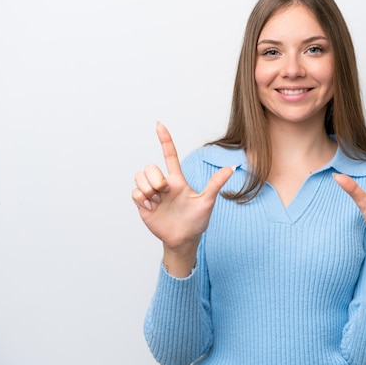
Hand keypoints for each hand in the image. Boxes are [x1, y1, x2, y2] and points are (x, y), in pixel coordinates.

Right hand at [132, 122, 234, 252]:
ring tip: (157, 200)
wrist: (184, 240)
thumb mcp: (207, 201)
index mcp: (178, 180)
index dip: (165, 140)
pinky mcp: (143, 205)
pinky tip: (151, 207)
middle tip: (164, 192)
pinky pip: (134, 193)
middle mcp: (164, 184)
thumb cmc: (197, 221)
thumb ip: (216, 183)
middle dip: (155, 178)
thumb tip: (231, 167)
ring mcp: (152, 194)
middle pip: (150, 167)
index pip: (170, 155)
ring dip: (147, 188)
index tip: (159, 124)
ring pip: (140, 176)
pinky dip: (141, 198)